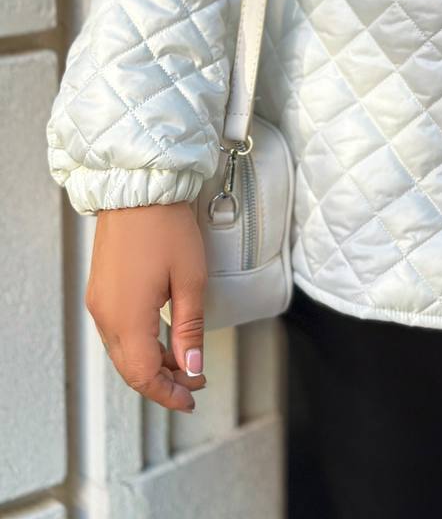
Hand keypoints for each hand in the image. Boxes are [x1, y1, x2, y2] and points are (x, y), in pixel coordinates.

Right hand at [85, 200, 207, 412]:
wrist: (138, 189)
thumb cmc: (166, 228)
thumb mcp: (190, 280)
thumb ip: (190, 328)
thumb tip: (192, 366)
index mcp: (127, 318)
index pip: (144, 376)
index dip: (168, 393)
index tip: (192, 397)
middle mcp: (106, 316)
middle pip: (131, 368)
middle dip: (163, 381)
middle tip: (195, 381)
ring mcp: (100, 303)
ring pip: (124, 352)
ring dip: (152, 363)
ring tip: (185, 362)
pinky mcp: (101, 291)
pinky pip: (118, 331)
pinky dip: (140, 343)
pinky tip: (163, 339)